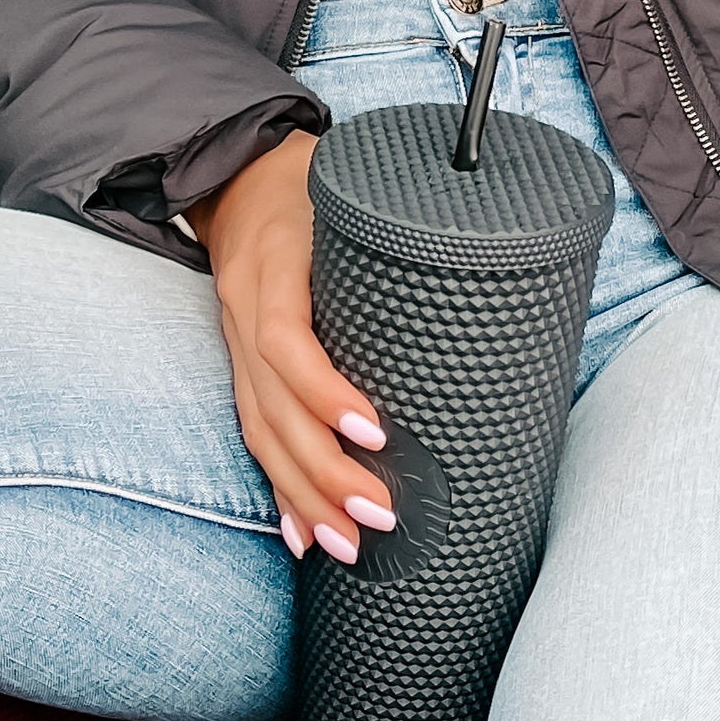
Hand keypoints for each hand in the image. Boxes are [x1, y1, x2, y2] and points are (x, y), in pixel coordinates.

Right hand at [186, 130, 391, 565]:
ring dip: (303, 496)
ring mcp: (233, 339)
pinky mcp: (237, 361)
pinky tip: (300, 534)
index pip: (286, 340)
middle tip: (381, 516)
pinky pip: (251, 431)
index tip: (375, 434)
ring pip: (260, 431)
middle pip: (273, 407)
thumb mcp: (350, 196)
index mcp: (274, 265)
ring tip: (346, 546)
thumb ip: (399, 237)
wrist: (239, 174)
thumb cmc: (314, 186)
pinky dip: (277, 488)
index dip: (324, 392)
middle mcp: (244, 309)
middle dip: (324, 472)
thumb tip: (486, 285)